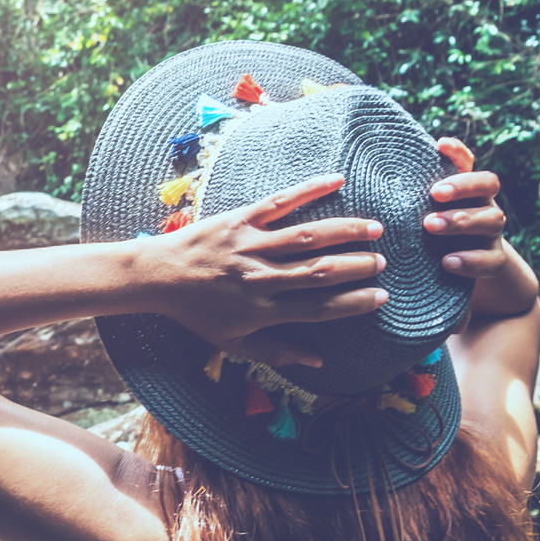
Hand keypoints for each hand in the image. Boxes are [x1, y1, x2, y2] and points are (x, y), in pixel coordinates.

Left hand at [160, 174, 386, 369]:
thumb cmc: (196, 312)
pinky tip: (336, 180)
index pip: (319, 308)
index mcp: (261, 310)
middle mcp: (260, 277)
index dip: (353, 303)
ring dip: (345, 231)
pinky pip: (279, 202)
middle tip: (382, 262)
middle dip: (357, 266)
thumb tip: (318, 360)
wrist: (157, 276)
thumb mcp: (231, 342)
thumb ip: (275, 351)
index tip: (381, 297)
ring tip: (375, 229)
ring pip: (306, 236)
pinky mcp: (239, 219)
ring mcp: (251, 245)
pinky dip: (308, 189)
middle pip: (320, 272)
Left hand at [424, 137, 508, 276]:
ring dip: (461, 220)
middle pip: (488, 187)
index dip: (460, 154)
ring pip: (492, 221)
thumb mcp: (421, 210)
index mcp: (471, 191)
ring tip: (430, 225)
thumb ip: (412, 189)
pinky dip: (470, 261)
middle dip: (461, 187)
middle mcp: (485, 207)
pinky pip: (491, 261)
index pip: (470, 164)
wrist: (453, 268)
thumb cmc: (429, 231)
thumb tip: (378, 163)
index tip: (439, 145)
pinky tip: (446, 262)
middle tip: (433, 193)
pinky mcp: (494, 261)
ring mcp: (492, 234)